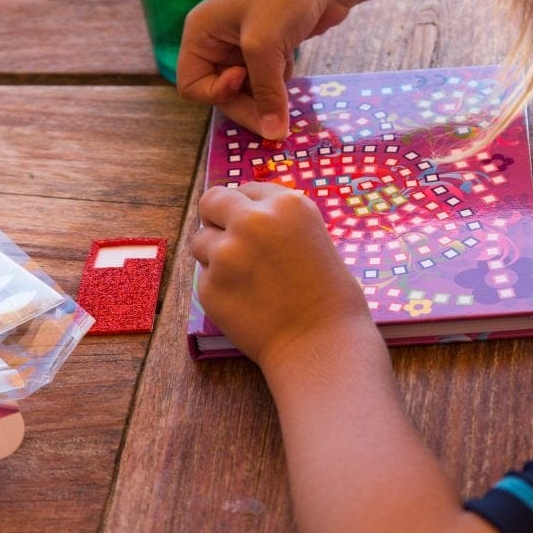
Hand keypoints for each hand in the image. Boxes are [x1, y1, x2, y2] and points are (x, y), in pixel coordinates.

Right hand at [176, 0, 352, 139]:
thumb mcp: (265, 47)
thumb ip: (266, 95)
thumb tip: (273, 135)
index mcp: (201, 34)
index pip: (191, 85)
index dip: (217, 94)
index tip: (243, 78)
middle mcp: (217, 41)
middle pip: (223, 94)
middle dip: (248, 106)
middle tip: (276, 122)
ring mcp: (244, 46)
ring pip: (248, 92)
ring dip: (267, 96)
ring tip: (286, 85)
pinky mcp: (270, 49)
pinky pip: (267, 82)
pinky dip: (280, 84)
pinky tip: (292, 68)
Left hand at [191, 182, 372, 366]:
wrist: (322, 343)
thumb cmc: (331, 296)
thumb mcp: (315, 238)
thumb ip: (280, 223)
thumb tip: (246, 215)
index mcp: (287, 204)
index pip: (246, 188)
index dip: (247, 208)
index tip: (251, 224)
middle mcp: (253, 220)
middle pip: (212, 201)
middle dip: (218, 218)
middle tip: (230, 239)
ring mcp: (227, 253)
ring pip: (201, 241)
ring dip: (216, 254)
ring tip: (245, 278)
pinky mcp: (209, 286)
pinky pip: (205, 278)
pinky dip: (220, 288)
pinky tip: (247, 303)